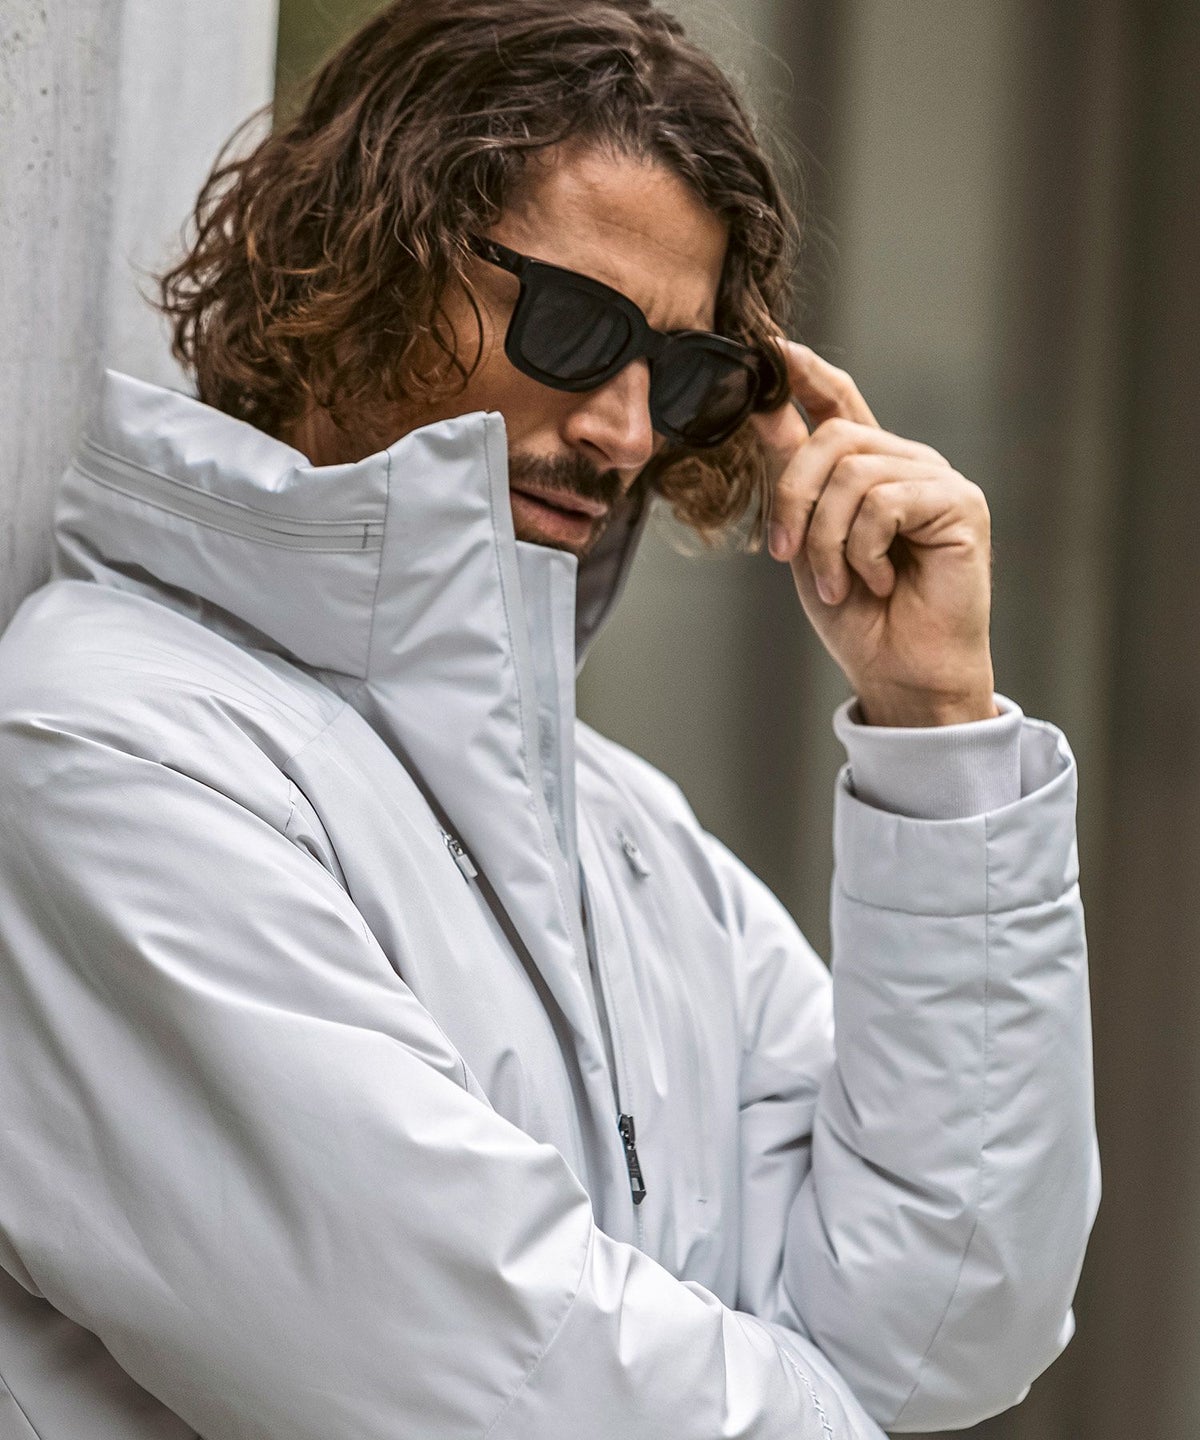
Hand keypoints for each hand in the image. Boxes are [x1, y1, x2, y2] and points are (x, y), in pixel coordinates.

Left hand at [751, 341, 996, 726]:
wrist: (898, 671)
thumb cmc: (859, 616)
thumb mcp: (806, 538)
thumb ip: (792, 472)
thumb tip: (761, 408)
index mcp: (872, 470)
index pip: (840, 402)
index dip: (807, 374)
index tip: (771, 348)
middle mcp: (908, 465)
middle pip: (833, 439)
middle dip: (794, 497)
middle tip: (785, 554)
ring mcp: (938, 481)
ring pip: (853, 473)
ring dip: (826, 539)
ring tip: (838, 583)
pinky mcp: (960, 505)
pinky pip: (885, 502)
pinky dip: (864, 550)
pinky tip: (879, 581)